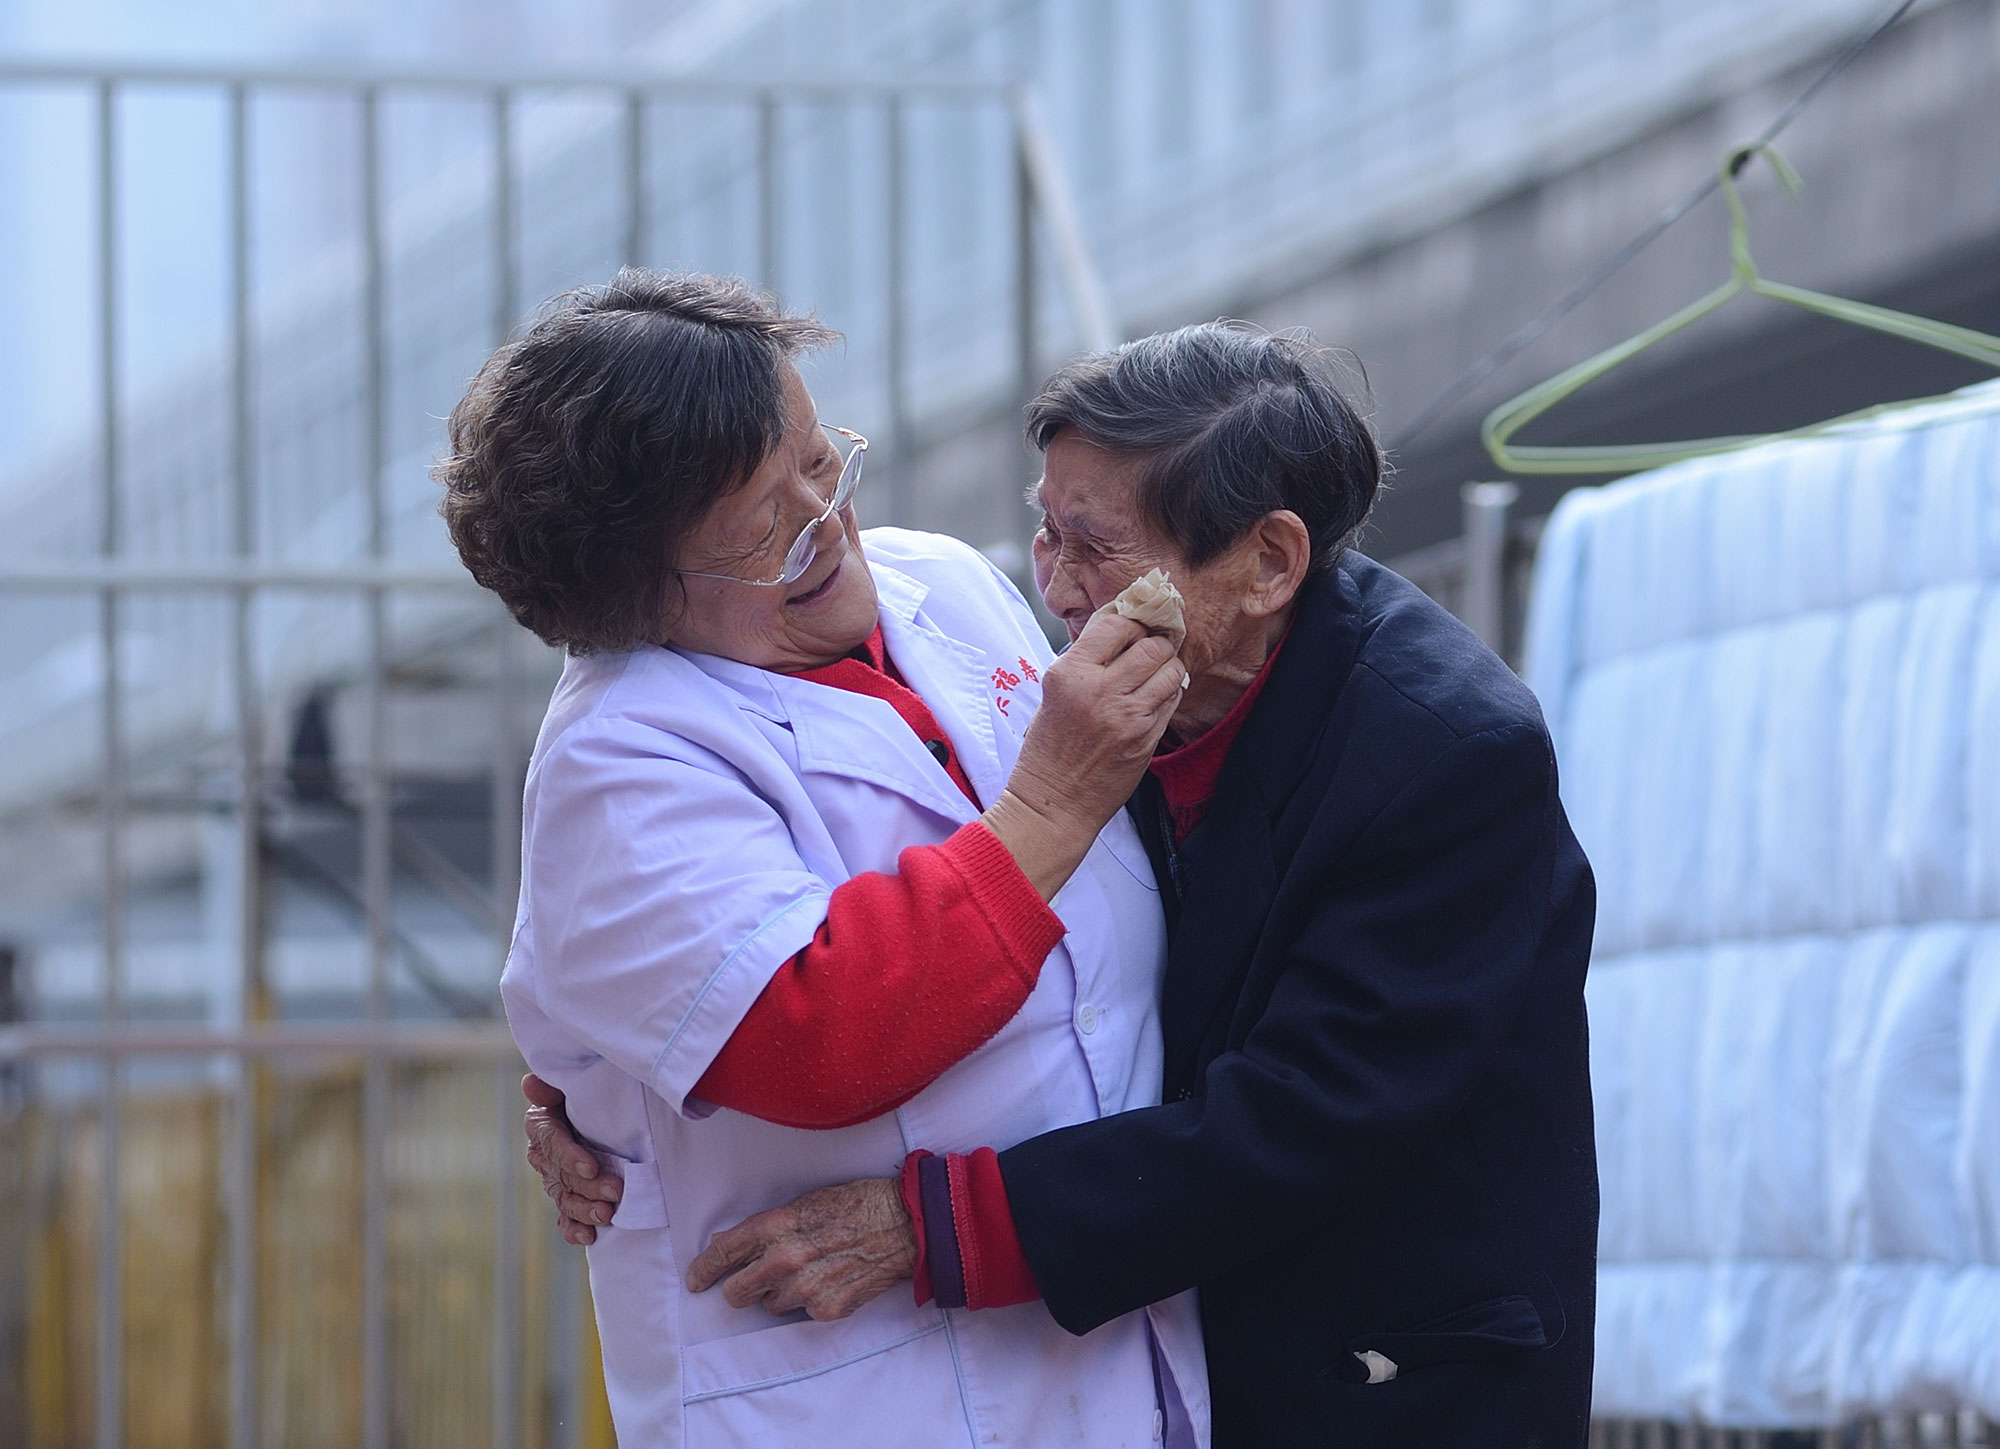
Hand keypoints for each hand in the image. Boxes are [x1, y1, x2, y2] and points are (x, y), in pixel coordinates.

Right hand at [522, 1073, 621, 1245]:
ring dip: (584, 1210)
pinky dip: (575, 1230)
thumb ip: (553, 1084)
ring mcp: (555, 1180)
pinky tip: (588, 1236)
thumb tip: (531, 1083)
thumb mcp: (572, 1083)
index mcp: (542, 1124)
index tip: (591, 1166)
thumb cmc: (589, 1091)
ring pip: (565, 1199)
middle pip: (562, 1174)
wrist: (605, 1111)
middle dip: (588, 1185)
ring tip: (607, 1214)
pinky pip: (565, 1219)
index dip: (569, 1155)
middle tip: (616, 1191)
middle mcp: (544, 1155)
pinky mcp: (568, 1198)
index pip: (551, 1141)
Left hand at [685, 1177, 915, 1321]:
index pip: (723, 1252)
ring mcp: (806, 1289)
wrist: (905, 1223)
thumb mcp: (804, 1202)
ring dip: (779, 1294)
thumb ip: (768, 1227)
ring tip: (807, 1272)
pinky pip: (802, 1314)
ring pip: (769, 1307)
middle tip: (753, 1281)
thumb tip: (731, 1242)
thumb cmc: (856, 1204)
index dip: (704, 1269)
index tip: (696, 1280)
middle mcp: (785, 1260)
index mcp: (776, 1226)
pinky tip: (829, 1281)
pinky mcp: (828, 1310)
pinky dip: (809, 1302)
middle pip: (737, 1294)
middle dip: (740, 1288)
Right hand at [985, 612, 1184, 898]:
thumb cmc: (1048, 749)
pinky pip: (1172, 702)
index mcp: (1069, 673)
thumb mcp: (1053, 694)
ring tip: (1156, 675)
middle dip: (1157, 644)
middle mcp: (1099, 690)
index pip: (1116, 625)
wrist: (1053, 803)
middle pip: (1152, 645)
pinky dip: (1169, 695)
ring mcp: (1127, 716)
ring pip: (1171, 671)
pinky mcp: (1146, 739)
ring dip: (1169, 669)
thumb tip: (1121, 633)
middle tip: (1152, 652)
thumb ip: (1086, 663)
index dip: (1132, 624)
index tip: (1135, 630)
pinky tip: (1155, 700)